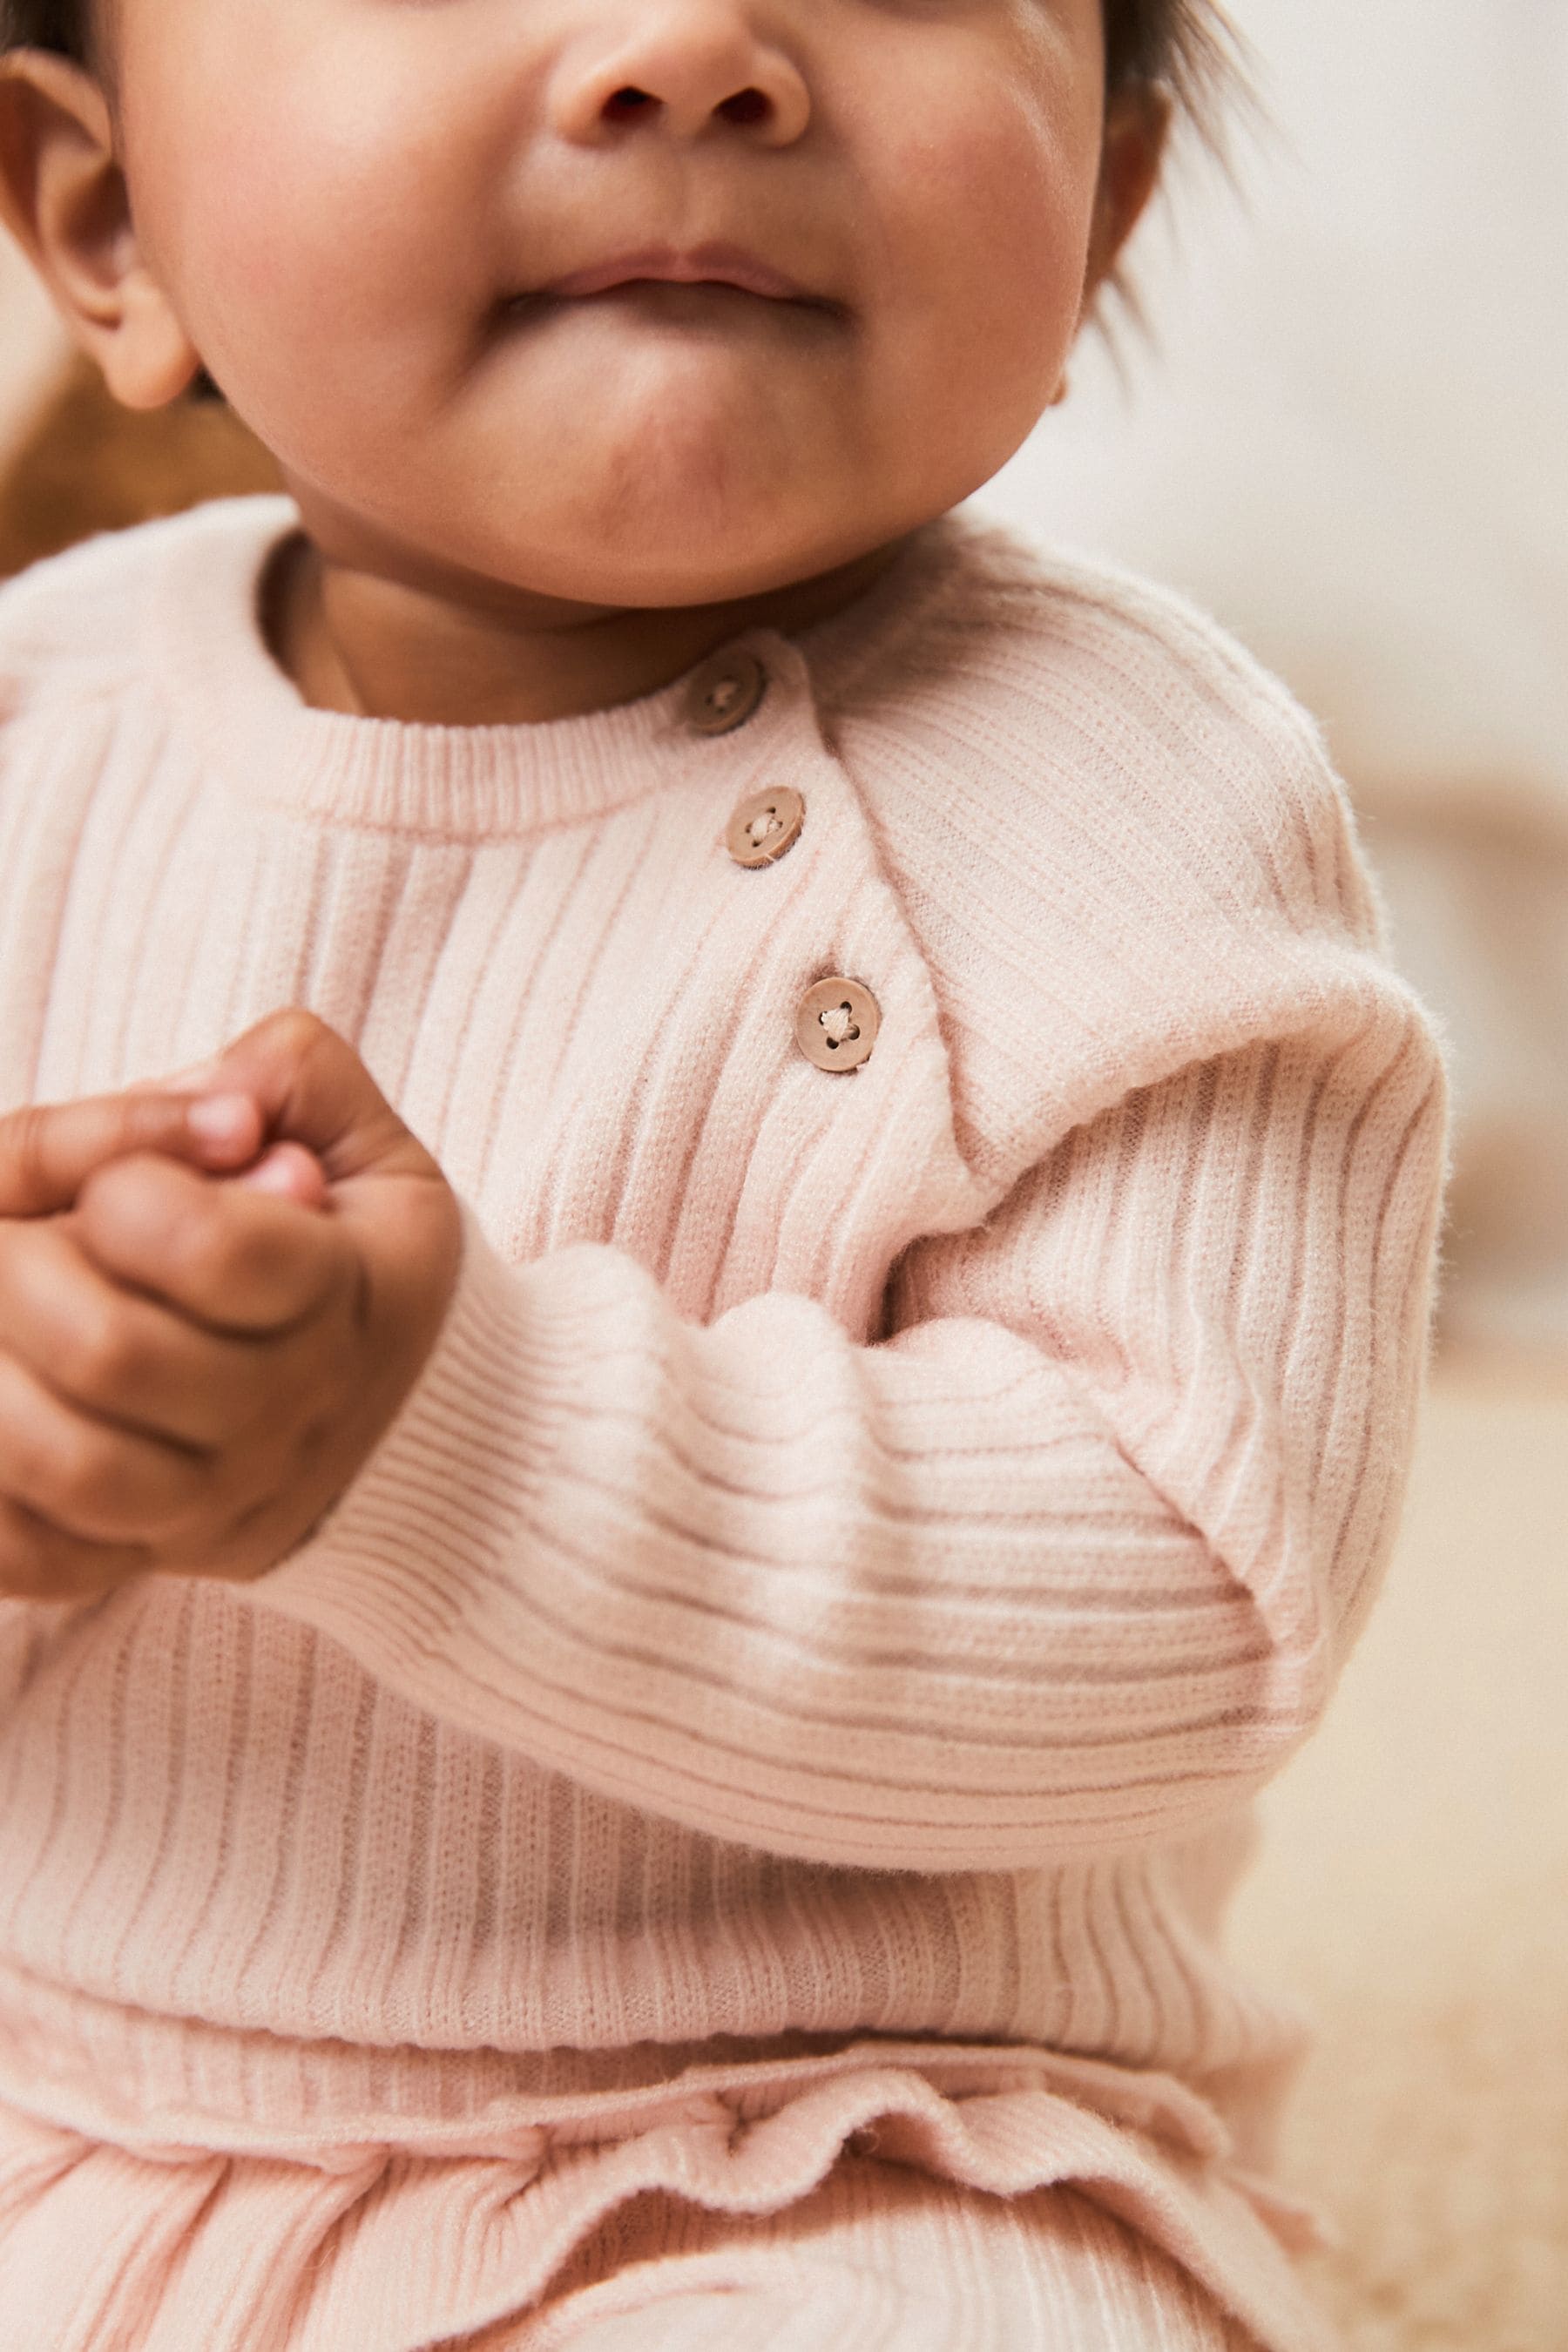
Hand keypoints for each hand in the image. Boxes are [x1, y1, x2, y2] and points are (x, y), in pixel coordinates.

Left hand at [0, 1013, 462, 1601]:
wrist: (411, 1433)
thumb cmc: (358, 1263)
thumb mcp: (367, 1146)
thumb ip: (287, 1075)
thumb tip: (210, 1109)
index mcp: (341, 1296)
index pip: (208, 1246)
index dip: (129, 1182)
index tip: (127, 1180)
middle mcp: (282, 1413)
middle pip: (112, 1352)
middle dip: (22, 1267)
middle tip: (14, 1235)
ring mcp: (210, 1499)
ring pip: (66, 1464)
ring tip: (1, 1317)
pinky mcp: (143, 1556)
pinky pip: (31, 1555)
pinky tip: (6, 1394)